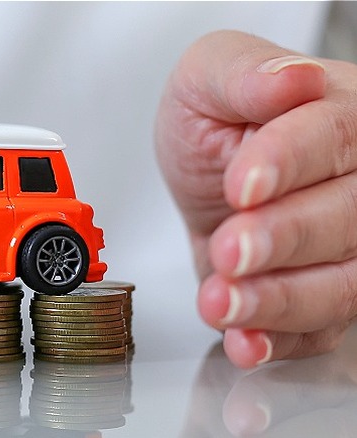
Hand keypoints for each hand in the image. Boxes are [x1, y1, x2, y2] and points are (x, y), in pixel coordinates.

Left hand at [156, 30, 356, 367]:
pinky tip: (246, 342)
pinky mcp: (320, 294)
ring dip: (280, 300)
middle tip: (229, 250)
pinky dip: (281, 341)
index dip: (288, 162)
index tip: (242, 185)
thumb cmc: (213, 122)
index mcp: (342, 115)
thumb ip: (242, 75)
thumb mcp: (207, 79)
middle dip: (284, 239)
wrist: (206, 174)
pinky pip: (320, 329)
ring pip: (342, 282)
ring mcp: (345, 245)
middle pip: (347, 216)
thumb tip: (290, 80)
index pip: (332, 136)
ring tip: (221, 302)